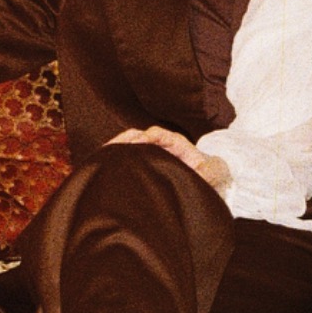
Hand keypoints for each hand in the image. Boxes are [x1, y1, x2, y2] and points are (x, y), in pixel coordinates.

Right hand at [106, 126, 228, 191]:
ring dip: (116, 149)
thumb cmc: (210, 174)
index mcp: (176, 143)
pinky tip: (103, 167)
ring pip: (130, 146)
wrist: (210, 178)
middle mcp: (161, 144)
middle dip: (122, 140)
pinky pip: (129, 157)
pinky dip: (117, 159)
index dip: (144, 137)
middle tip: (108, 148)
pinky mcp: (146, 162)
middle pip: (137, 136)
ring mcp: (152, 152)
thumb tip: (201, 171)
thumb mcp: (211, 172)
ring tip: (100, 157)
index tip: (135, 143)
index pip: (156, 134)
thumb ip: (207, 172)